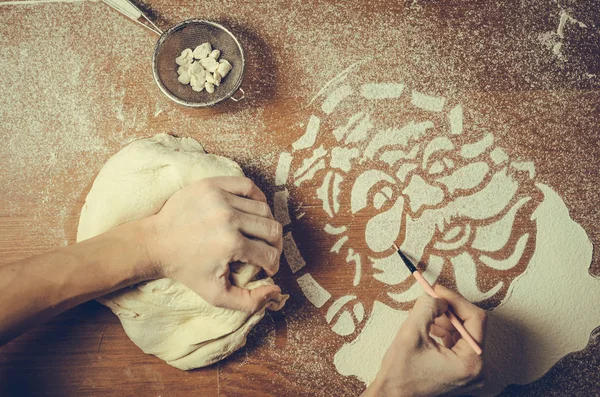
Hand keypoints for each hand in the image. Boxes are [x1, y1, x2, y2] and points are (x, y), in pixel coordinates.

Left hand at [143, 176, 282, 312]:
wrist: (155, 243)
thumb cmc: (186, 270)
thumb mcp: (216, 295)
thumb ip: (249, 301)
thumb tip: (277, 290)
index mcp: (231, 245)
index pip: (270, 254)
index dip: (272, 264)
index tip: (266, 268)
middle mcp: (228, 218)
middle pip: (272, 229)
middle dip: (274, 245)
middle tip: (266, 251)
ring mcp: (220, 198)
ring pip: (263, 208)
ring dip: (265, 223)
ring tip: (258, 233)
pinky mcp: (212, 184)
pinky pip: (247, 186)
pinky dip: (256, 197)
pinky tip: (251, 210)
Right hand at [363, 285, 486, 396]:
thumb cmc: (400, 373)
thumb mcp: (411, 333)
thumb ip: (427, 307)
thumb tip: (438, 297)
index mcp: (471, 363)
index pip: (476, 319)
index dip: (456, 300)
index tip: (438, 290)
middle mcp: (478, 370)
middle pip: (471, 326)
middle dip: (449, 310)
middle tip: (430, 298)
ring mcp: (471, 373)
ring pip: (464, 333)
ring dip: (445, 320)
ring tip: (425, 317)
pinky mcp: (462, 372)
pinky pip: (459, 343)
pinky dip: (445, 331)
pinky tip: (429, 329)